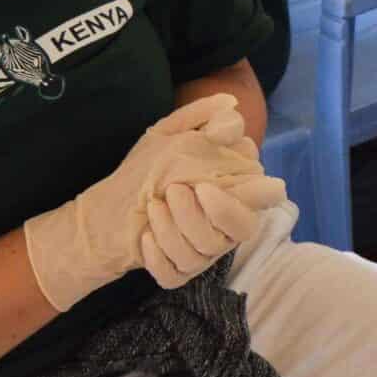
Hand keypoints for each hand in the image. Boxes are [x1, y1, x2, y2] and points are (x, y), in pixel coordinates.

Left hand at [21, 94, 267, 310]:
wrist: (105, 208)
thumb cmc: (147, 169)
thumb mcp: (169, 133)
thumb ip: (202, 116)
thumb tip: (230, 103)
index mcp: (235, 189)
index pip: (270, 193)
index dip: (254, 192)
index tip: (209, 182)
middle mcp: (226, 223)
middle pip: (243, 228)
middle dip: (209, 212)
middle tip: (175, 191)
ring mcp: (205, 252)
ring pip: (206, 251)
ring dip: (174, 228)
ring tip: (153, 206)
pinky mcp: (180, 272)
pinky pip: (178, 273)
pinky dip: (158, 256)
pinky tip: (144, 238)